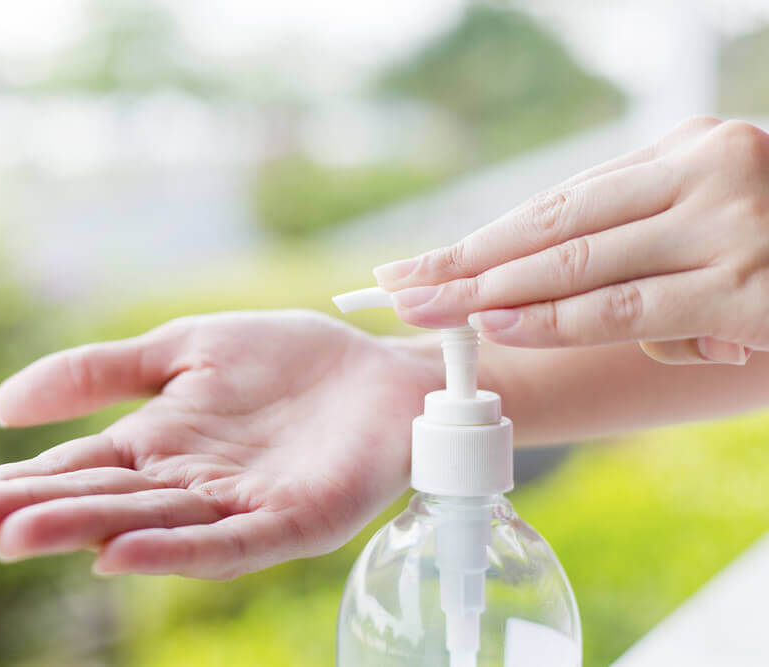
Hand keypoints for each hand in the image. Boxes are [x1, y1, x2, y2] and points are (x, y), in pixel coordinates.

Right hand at [0, 311, 438, 578]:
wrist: (382, 371)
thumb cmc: (289, 360)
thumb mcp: (183, 347)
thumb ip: (102, 371)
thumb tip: (2, 405)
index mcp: (158, 443)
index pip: (70, 469)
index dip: (6, 484)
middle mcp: (187, 484)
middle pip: (96, 499)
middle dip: (22, 510)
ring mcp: (237, 507)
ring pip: (150, 524)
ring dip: (83, 529)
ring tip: (15, 534)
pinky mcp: (291, 521)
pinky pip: (229, 544)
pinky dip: (175, 551)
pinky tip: (120, 553)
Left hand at [375, 117, 768, 364]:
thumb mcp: (709, 224)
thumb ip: (633, 245)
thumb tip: (528, 290)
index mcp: (686, 152)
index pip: (557, 203)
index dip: (480, 238)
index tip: (420, 263)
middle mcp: (706, 173)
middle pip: (552, 226)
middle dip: (465, 264)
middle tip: (397, 288)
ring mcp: (730, 226)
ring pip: (580, 265)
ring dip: (493, 293)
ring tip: (429, 311)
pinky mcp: (749, 286)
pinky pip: (631, 307)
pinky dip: (559, 320)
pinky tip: (501, 324)